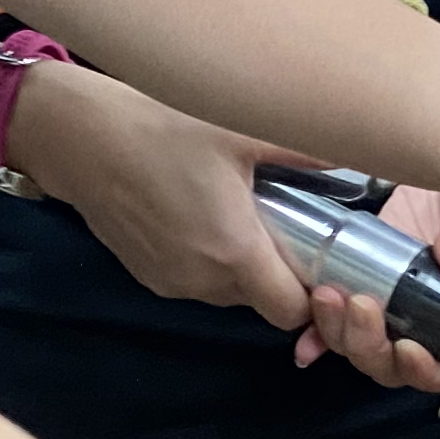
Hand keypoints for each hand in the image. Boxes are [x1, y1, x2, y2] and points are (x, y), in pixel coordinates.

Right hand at [8, 68, 311, 329]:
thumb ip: (305, 151)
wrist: (79, 138)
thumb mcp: (242, 131)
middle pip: (261, 300)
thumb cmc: (162, 127)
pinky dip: (208, 259)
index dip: (311, 295)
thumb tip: (360, 151)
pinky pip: (196, 281)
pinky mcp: (148, 275)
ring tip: (241, 212)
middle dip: (278, 271)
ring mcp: (172, 282)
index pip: (290, 311)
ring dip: (242, 264)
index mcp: (235, 251)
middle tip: (286, 221)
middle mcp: (204, 281)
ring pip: (229, 292)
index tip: (320, 262)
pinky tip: (201, 213)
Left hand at [296, 189, 439, 390]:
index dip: (428, 370)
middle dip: (371, 346)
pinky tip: (305, 338)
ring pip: (362, 348)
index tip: (407, 348)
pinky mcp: (364, 292)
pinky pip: (338, 327)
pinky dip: (318, 336)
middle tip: (360, 305)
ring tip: (329, 297)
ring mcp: (394, 312)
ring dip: (340, 334)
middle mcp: (430, 325)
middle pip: (396, 365)